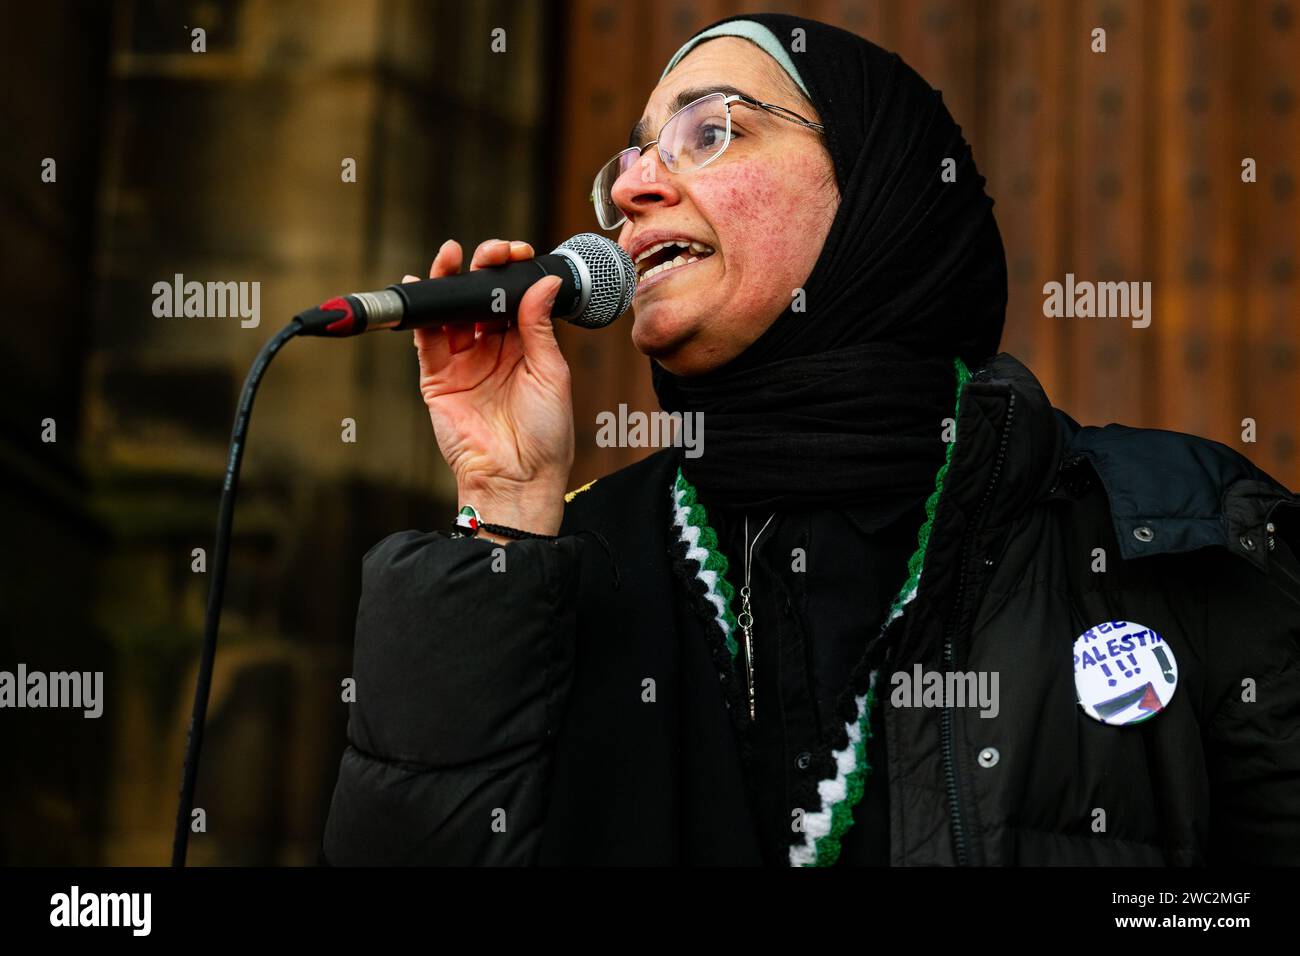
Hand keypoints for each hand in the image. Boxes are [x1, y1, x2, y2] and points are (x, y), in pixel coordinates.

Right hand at [410, 239, 573, 537]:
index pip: (514, 298)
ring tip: (452, 256)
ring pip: (452, 312)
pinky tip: (421, 284)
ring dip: (450, 281)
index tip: (519, 253)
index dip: (513, 273)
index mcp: (526, 346)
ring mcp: (464, 362)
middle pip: (481, 298)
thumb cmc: (546, 435)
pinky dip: (422, 312)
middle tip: (490, 253)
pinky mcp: (438, 378)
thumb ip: (540, 327)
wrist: (518, 479)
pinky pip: (426, 339)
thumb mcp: (551, 374)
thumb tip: (543, 282)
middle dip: (483, 269)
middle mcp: (493, 349)